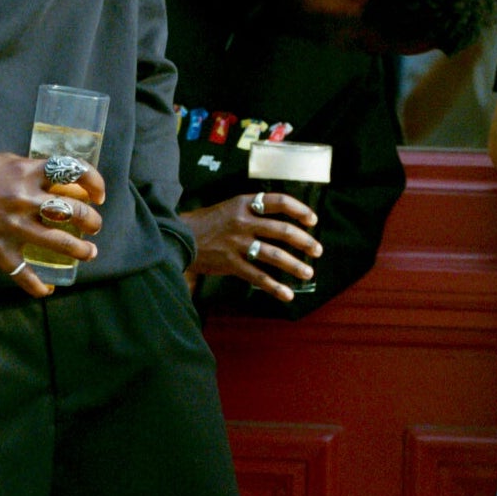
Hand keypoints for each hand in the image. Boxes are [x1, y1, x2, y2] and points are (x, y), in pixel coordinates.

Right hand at [0, 152, 105, 295]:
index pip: (73, 172)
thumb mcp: (8, 161)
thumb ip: (33, 171)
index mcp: (29, 173)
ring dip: (80, 250)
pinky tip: (48, 289)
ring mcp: (13, 227)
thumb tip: (59, 180)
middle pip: (73, 211)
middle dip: (91, 221)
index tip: (99, 194)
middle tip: (95, 226)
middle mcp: (25, 199)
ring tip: (89, 252)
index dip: (94, 182)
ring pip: (58, 243)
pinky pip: (22, 273)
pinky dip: (37, 285)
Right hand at [186, 193, 323, 304]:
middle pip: (282, 230)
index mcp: (244, 203)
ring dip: (295, 265)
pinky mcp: (230, 264)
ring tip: (308, 273)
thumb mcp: (231, 207)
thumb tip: (283, 221)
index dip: (299, 209)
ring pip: (274, 255)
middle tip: (317, 250)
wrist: (179, 237)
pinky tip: (287, 294)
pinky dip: (274, 287)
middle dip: (304, 242)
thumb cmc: (208, 222)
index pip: (279, 201)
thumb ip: (254, 211)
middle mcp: (243, 221)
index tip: (312, 220)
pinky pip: (257, 277)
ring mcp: (237, 243)